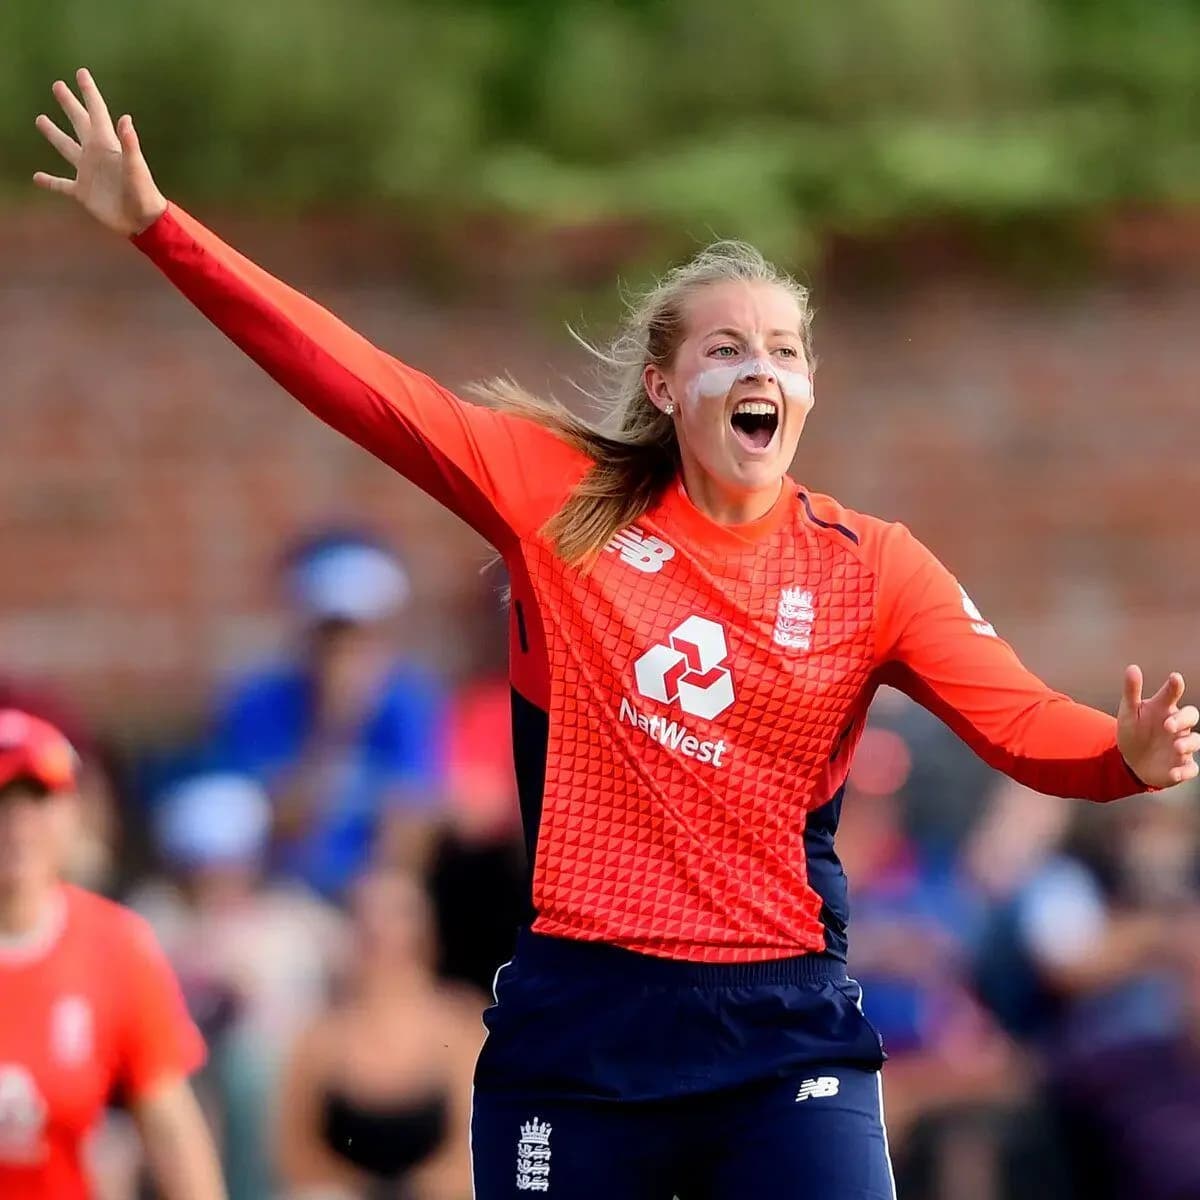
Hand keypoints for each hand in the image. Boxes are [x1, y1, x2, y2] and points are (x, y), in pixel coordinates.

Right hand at [33, 68, 165, 235]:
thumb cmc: (143, 193)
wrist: (142, 221)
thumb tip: (125, 118)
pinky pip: (61, 185)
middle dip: (69, 104)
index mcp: (107, 145)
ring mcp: (87, 173)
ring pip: (66, 148)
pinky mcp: (83, 193)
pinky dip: (49, 182)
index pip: (96, 112)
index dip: (89, 93)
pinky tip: (37, 177)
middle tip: (57, 85)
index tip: (81, 73)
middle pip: (79, 123)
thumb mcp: (136, 167)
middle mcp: (95, 154)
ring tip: (41, 119)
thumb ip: (130, 144)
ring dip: (54, 134)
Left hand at [1117, 666, 1199, 787]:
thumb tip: (1132, 667)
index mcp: (1163, 709)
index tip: (1175, 678)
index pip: (1173, 694)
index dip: (1175, 686)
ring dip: (1188, 744)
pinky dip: (1185, 770)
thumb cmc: (1133, 731)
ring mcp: (1181, 745)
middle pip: (1191, 716)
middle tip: (1168, 724)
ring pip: (1195, 741)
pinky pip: (1190, 768)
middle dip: (1184, 719)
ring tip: (1176, 747)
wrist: (1131, 761)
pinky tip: (1174, 772)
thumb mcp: (1129, 712)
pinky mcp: (1181, 765)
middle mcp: (1177, 725)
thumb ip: (1131, 690)